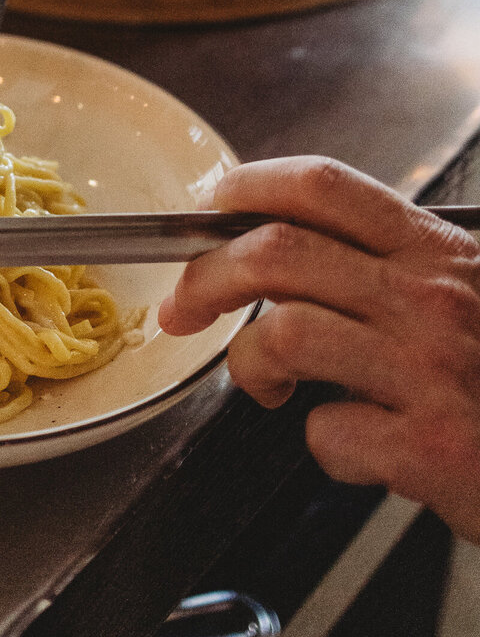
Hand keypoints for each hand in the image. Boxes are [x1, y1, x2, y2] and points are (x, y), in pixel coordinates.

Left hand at [159, 157, 479, 543]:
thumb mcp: (468, 296)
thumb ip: (394, 274)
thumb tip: (289, 263)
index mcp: (436, 254)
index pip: (323, 186)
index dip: (248, 187)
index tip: (210, 208)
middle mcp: (430, 299)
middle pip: (277, 252)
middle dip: (206, 276)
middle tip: (185, 308)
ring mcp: (431, 371)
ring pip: (284, 334)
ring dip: (252, 365)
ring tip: (271, 387)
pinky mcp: (435, 448)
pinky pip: (330, 433)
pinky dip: (326, 446)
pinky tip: (358, 449)